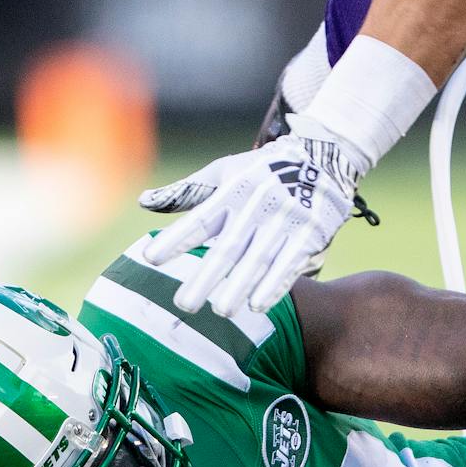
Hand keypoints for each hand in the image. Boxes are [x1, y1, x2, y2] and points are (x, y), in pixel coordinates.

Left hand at [138, 117, 366, 317]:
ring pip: (260, 258)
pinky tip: (258, 304)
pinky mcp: (311, 231)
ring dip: (240, 285)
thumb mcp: (225, 171)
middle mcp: (259, 204)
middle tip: (184, 304)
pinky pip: (291, 262)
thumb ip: (187, 191)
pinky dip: (276, 284)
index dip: (177, 237)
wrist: (322, 156)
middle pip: (230, 245)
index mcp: (234, 189)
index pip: (201, 218)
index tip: (151, 258)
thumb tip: (143, 202)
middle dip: (207, 275)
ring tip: (221, 310)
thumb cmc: (262, 170)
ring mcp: (286, 218)